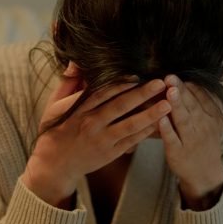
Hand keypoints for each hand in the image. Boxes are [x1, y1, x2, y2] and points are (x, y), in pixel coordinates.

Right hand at [22, 64, 170, 207]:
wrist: (54, 164)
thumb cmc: (55, 129)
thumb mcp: (55, 103)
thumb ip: (68, 82)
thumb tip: (76, 59)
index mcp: (77, 109)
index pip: (101, 92)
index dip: (120, 83)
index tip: (138, 73)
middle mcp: (91, 123)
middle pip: (119, 106)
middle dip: (142, 94)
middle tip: (161, 83)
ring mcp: (102, 140)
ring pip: (129, 125)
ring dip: (150, 114)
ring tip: (168, 104)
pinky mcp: (110, 153)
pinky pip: (131, 141)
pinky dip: (145, 132)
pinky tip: (160, 123)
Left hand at [158, 76, 222, 209]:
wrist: (205, 174)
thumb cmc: (203, 142)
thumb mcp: (209, 122)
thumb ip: (200, 102)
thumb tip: (186, 80)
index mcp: (211, 116)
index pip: (200, 97)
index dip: (188, 86)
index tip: (176, 73)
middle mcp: (203, 127)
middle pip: (192, 106)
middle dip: (181, 91)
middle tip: (170, 76)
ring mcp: (191, 140)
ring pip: (183, 121)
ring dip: (176, 106)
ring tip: (169, 92)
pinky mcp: (178, 153)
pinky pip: (173, 140)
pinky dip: (167, 130)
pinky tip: (160, 119)